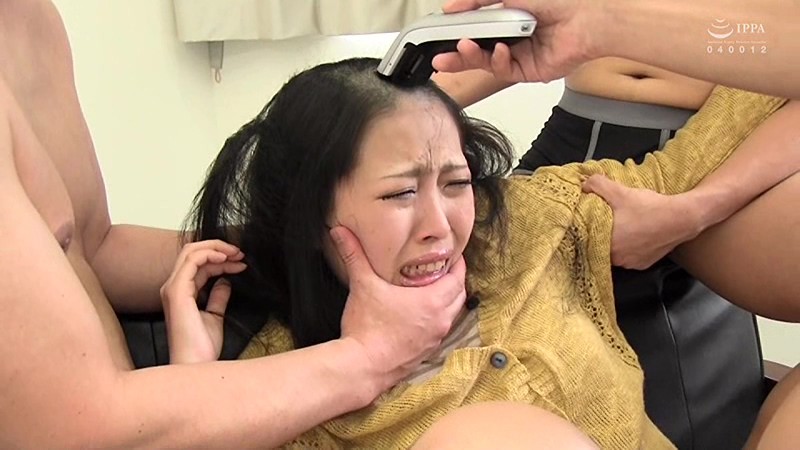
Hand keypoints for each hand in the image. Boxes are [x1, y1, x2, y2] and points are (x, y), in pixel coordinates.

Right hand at [160, 240, 246, 363]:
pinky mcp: (177, 292)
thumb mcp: (215, 316)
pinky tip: (226, 259)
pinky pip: (192, 261)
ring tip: (237, 254)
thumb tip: (225, 282)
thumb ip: (218, 297)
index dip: (221, 259)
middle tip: (240, 252)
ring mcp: (173, 288)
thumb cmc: (202, 347)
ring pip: (191, 252)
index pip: (199, 264)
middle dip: (218, 247)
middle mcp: (173, 287)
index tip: (241, 262)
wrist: (196, 365)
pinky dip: (210, 254)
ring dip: (217, 249)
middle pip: (192, 252)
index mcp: (181, 292)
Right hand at [330, 226, 466, 390]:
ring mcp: (434, 339)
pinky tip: (422, 315)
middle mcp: (440, 321)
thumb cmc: (366, 327)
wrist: (362, 367)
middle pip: (459, 296)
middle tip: (443, 269)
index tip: (452, 254)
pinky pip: (440, 331)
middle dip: (455, 281)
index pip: (458, 278)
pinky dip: (438, 320)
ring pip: (451, 315)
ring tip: (434, 289)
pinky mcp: (425, 352)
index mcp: (432, 301)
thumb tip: (340, 231)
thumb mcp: (362, 285)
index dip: (458, 264)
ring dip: (448, 302)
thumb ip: (354, 255)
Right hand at [432, 0, 599, 82]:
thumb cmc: (559, 0)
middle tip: (440, 54)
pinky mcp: (527, 70)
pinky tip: (499, 50)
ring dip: (470, 57)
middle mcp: (510, 36)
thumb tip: (452, 7)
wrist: (588, 18)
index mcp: (505, 15)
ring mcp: (518, 54)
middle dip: (456, 53)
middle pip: (475, 49)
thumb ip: (477, 1)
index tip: (437, 35)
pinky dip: (497, 60)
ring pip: (485, 61)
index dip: (454, 33)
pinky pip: (503, 69)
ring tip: (461, 48)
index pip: (472, 28)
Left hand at [582, 175, 702, 269]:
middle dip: (600, 231)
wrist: (682, 219)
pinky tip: (634, 233)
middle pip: (599, 244)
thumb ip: (597, 185)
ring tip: (622, 224)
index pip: (586, 238)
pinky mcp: (642, 263)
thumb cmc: (650, 208)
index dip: (586, 226)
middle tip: (606, 218)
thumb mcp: (620, 192)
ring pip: (615, 251)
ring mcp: (630, 263)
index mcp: (606, 244)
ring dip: (615, 239)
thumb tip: (585, 184)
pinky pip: (629, 255)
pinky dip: (629, 245)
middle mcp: (616, 259)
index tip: (588, 218)